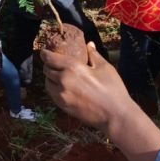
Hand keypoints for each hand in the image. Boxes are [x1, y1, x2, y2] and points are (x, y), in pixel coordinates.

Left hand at [43, 42, 159, 160]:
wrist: (115, 115)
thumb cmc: (113, 89)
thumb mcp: (105, 68)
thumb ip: (94, 55)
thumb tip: (89, 44)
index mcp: (72, 68)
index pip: (50, 59)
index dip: (45, 54)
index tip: (44, 52)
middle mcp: (63, 81)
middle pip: (47, 70)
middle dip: (48, 65)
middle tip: (52, 62)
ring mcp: (62, 96)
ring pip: (47, 83)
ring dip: (49, 78)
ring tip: (56, 75)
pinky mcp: (63, 106)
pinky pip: (52, 95)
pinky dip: (54, 89)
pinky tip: (61, 87)